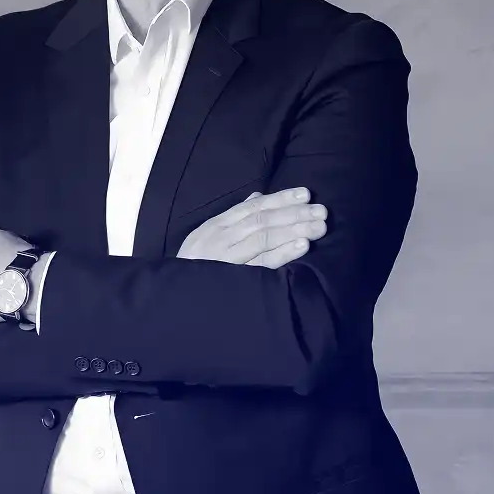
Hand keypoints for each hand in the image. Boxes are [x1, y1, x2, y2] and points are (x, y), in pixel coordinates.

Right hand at [176, 187, 327, 268]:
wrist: (171, 299)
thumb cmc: (194, 267)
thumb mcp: (208, 237)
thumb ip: (233, 217)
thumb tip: (257, 197)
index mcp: (216, 226)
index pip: (253, 207)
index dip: (281, 199)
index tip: (306, 194)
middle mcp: (220, 238)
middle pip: (262, 220)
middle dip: (294, 213)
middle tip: (322, 211)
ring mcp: (225, 259)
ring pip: (264, 238)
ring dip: (294, 230)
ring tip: (318, 227)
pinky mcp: (232, 281)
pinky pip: (261, 265)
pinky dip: (283, 254)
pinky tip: (302, 246)